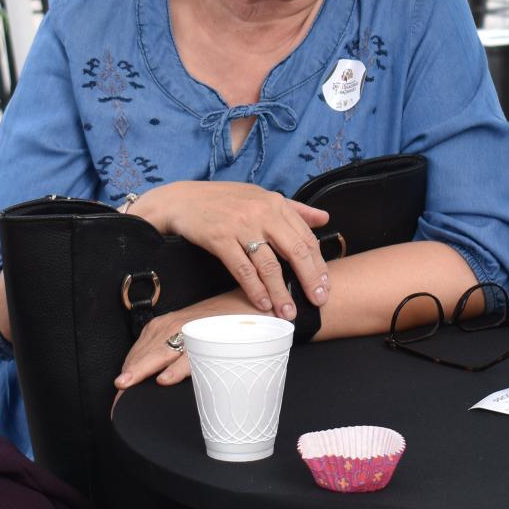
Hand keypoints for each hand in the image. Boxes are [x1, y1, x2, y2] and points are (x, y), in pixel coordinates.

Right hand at [129, 181, 329, 321]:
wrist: (183, 199)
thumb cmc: (224, 200)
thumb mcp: (261, 197)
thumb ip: (294, 209)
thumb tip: (324, 218)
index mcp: (275, 203)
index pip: (306, 237)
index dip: (318, 263)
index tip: (326, 284)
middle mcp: (262, 213)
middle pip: (295, 251)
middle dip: (310, 279)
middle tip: (318, 301)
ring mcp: (241, 226)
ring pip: (269, 265)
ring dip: (281, 292)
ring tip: (288, 312)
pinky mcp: (220, 238)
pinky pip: (243, 270)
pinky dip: (255, 289)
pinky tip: (263, 304)